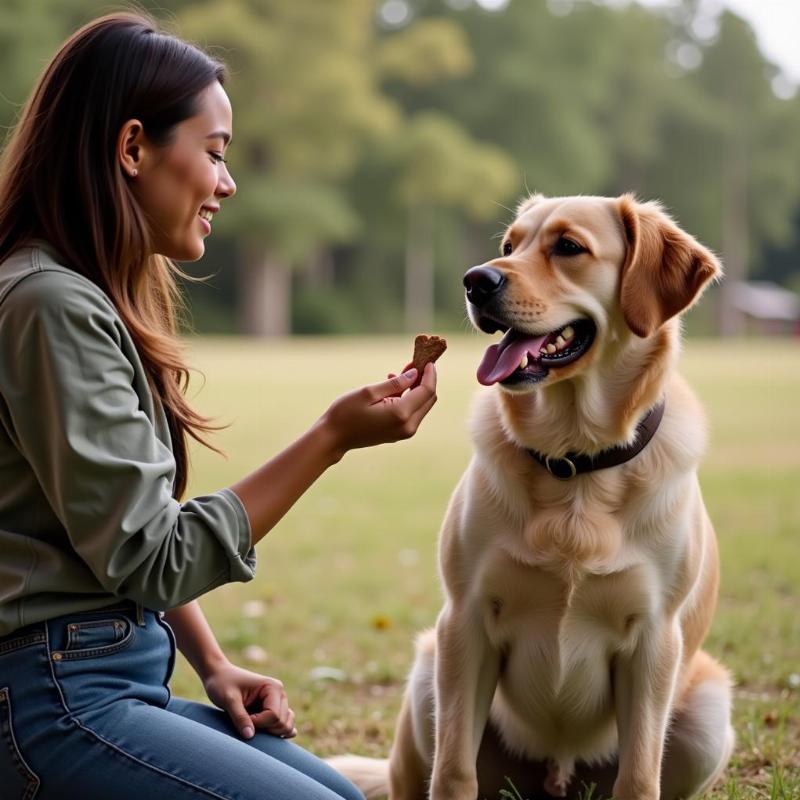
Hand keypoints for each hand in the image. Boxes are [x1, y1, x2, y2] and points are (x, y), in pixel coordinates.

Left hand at [203, 661, 295, 739]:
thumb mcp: (228, 700)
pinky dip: (277, 732)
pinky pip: (283, 724)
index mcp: (272, 687)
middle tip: (246, 723)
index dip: (258, 723)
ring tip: (253, 727)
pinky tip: (268, 735)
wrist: (218, 675)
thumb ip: (239, 717)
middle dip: (265, 729)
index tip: (241, 718)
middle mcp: (280, 694)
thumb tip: (250, 736)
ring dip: (272, 733)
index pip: (274, 716)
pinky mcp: (274, 709)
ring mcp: (278, 702)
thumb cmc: (222, 684)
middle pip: (282, 722)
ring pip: (286, 725)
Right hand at [320, 361, 436, 457]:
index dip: (430, 374)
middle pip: (429, 399)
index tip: (428, 360)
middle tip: (415, 363)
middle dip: (425, 380)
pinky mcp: (399, 434)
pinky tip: (394, 389)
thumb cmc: (346, 413)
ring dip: (416, 389)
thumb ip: (395, 383)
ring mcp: (404, 432)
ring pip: (422, 406)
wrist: (333, 438)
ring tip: (401, 373)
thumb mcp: (369, 392)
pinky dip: (409, 399)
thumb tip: (415, 373)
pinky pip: (412, 413)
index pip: (426, 390)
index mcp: (401, 414)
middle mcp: (408, 426)